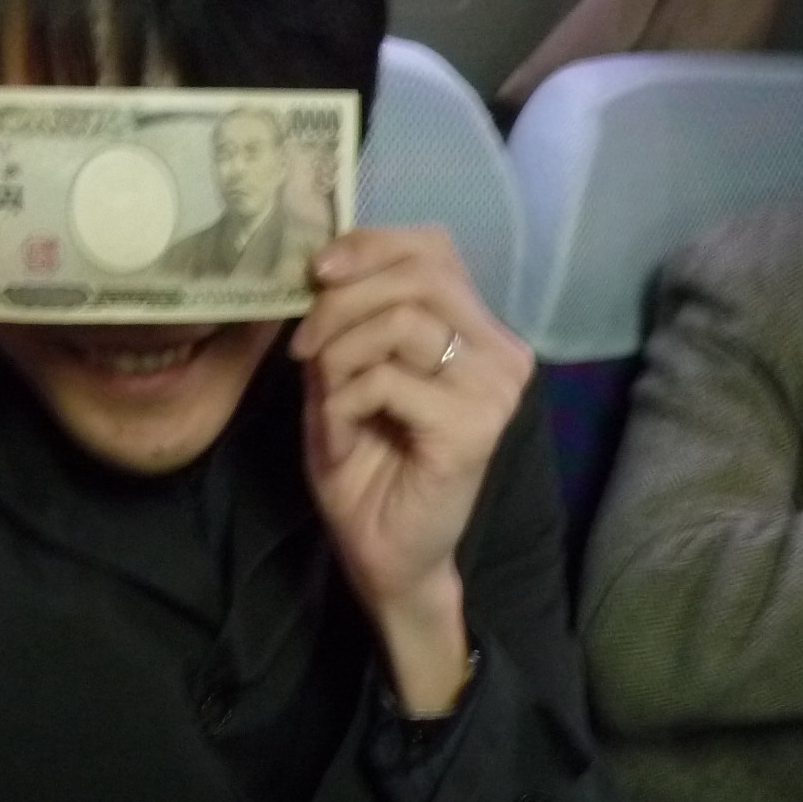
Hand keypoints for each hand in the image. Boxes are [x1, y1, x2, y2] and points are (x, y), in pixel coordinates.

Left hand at [290, 227, 532, 711]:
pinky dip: (344, 401)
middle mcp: (500, 352)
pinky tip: (342, 436)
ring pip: (400, 322)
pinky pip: (386, 380)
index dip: (371, 245)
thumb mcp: (342, 377)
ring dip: (339, 355)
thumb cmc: (368, 469)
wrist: (386, 555)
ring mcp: (494, 389)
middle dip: (342, 299)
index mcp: (477, 330)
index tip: (315, 273)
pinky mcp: (473, 427)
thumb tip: (322, 264)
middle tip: (302, 346)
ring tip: (324, 400)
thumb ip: (345, 321)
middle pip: (419, 275)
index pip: (435, 249)